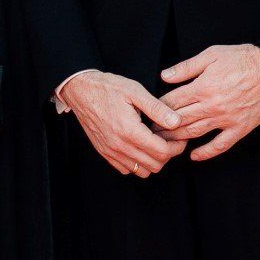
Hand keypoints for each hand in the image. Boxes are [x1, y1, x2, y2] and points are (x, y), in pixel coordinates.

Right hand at [60, 70, 185, 176]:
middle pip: (155, 165)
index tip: (179, 137)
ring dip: (153, 160)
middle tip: (169, 139)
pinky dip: (137, 163)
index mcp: (129, 130)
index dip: (177, 146)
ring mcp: (110, 151)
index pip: (162, 152)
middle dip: (168, 154)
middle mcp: (119, 145)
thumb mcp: (135, 90)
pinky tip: (139, 146)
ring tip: (155, 143)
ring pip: (142, 171)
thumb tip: (176, 122)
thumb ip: (157, 108)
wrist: (80, 90)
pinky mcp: (104, 152)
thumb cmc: (106, 88)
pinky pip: (126, 169)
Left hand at [157, 44, 259, 161]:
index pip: (172, 101)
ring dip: (177, 139)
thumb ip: (186, 67)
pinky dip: (206, 152)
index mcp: (202, 87)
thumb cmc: (242, 58)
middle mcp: (212, 105)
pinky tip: (194, 155)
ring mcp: (226, 119)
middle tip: (148, 132)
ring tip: (163, 143)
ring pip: (195, 133)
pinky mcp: (240, 128)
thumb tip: (164, 76)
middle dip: (161, 127)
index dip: (157, 108)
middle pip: (179, 120)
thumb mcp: (211, 55)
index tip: (148, 112)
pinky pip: (221, 145)